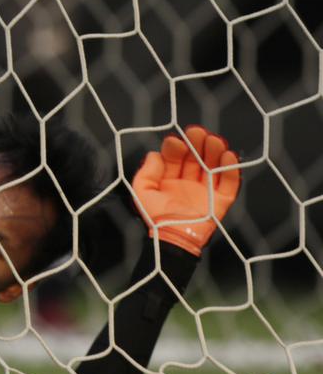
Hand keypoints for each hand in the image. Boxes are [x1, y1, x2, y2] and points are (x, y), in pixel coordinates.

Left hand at [131, 125, 240, 256]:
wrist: (173, 241)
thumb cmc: (156, 219)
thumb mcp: (143, 193)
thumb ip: (146, 173)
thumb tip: (153, 154)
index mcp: (170, 179)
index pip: (175, 157)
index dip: (176, 147)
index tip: (176, 141)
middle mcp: (189, 182)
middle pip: (196, 158)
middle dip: (198, 144)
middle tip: (198, 133)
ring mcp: (206, 190)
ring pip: (213, 166)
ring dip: (214, 152)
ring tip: (213, 141)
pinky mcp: (220, 200)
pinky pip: (229, 182)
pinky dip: (230, 169)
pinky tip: (227, 156)